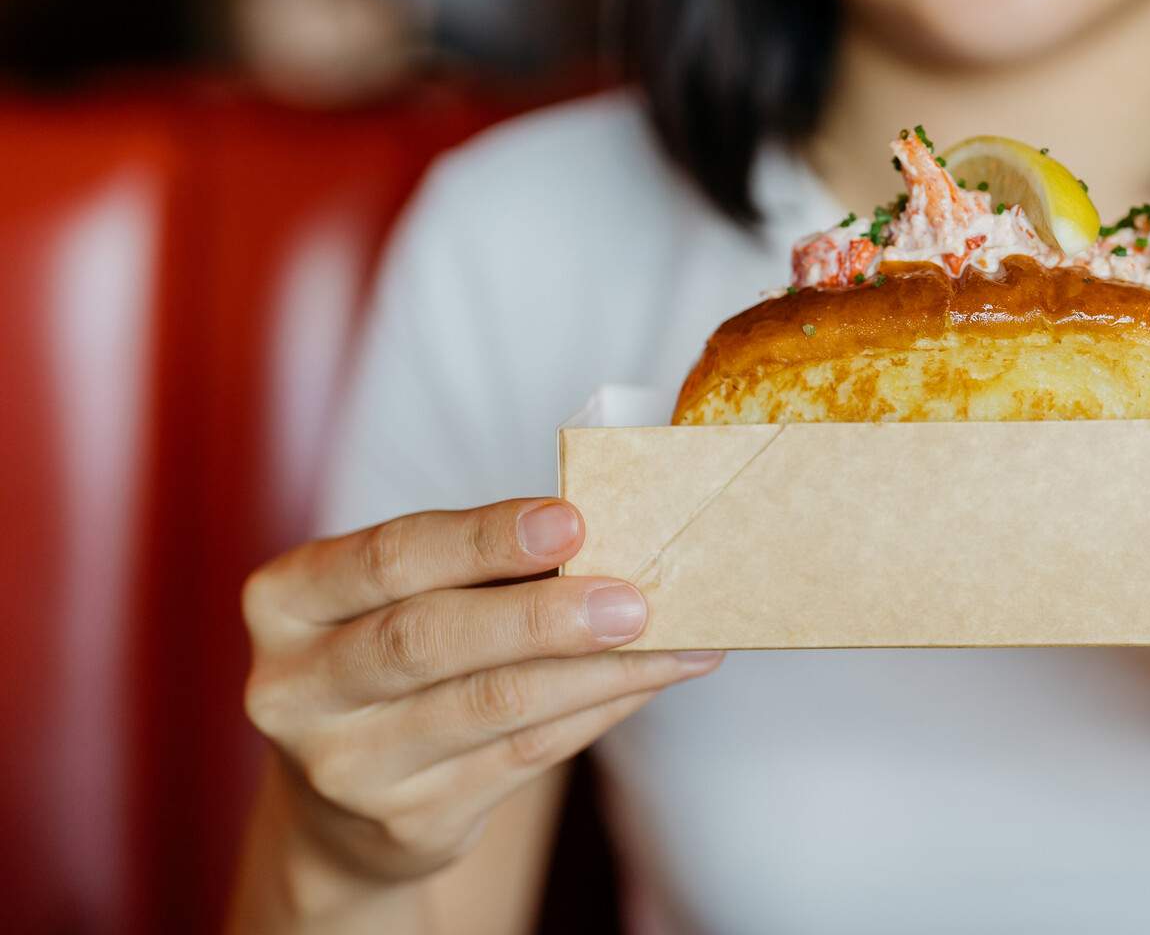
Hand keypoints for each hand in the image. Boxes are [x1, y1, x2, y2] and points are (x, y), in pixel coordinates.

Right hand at [241, 499, 722, 887]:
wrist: (341, 802)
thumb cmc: (390, 655)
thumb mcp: (396, 599)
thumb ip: (474, 565)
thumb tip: (610, 533)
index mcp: (285, 603)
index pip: (387, 558)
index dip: (482, 539)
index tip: (571, 519)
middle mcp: (295, 690)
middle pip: (427, 640)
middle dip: (542, 615)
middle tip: (631, 597)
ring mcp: (346, 767)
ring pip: (491, 706)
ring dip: (596, 667)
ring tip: (672, 636)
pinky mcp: (409, 821)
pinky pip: (526, 755)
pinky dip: (600, 708)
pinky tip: (652, 676)